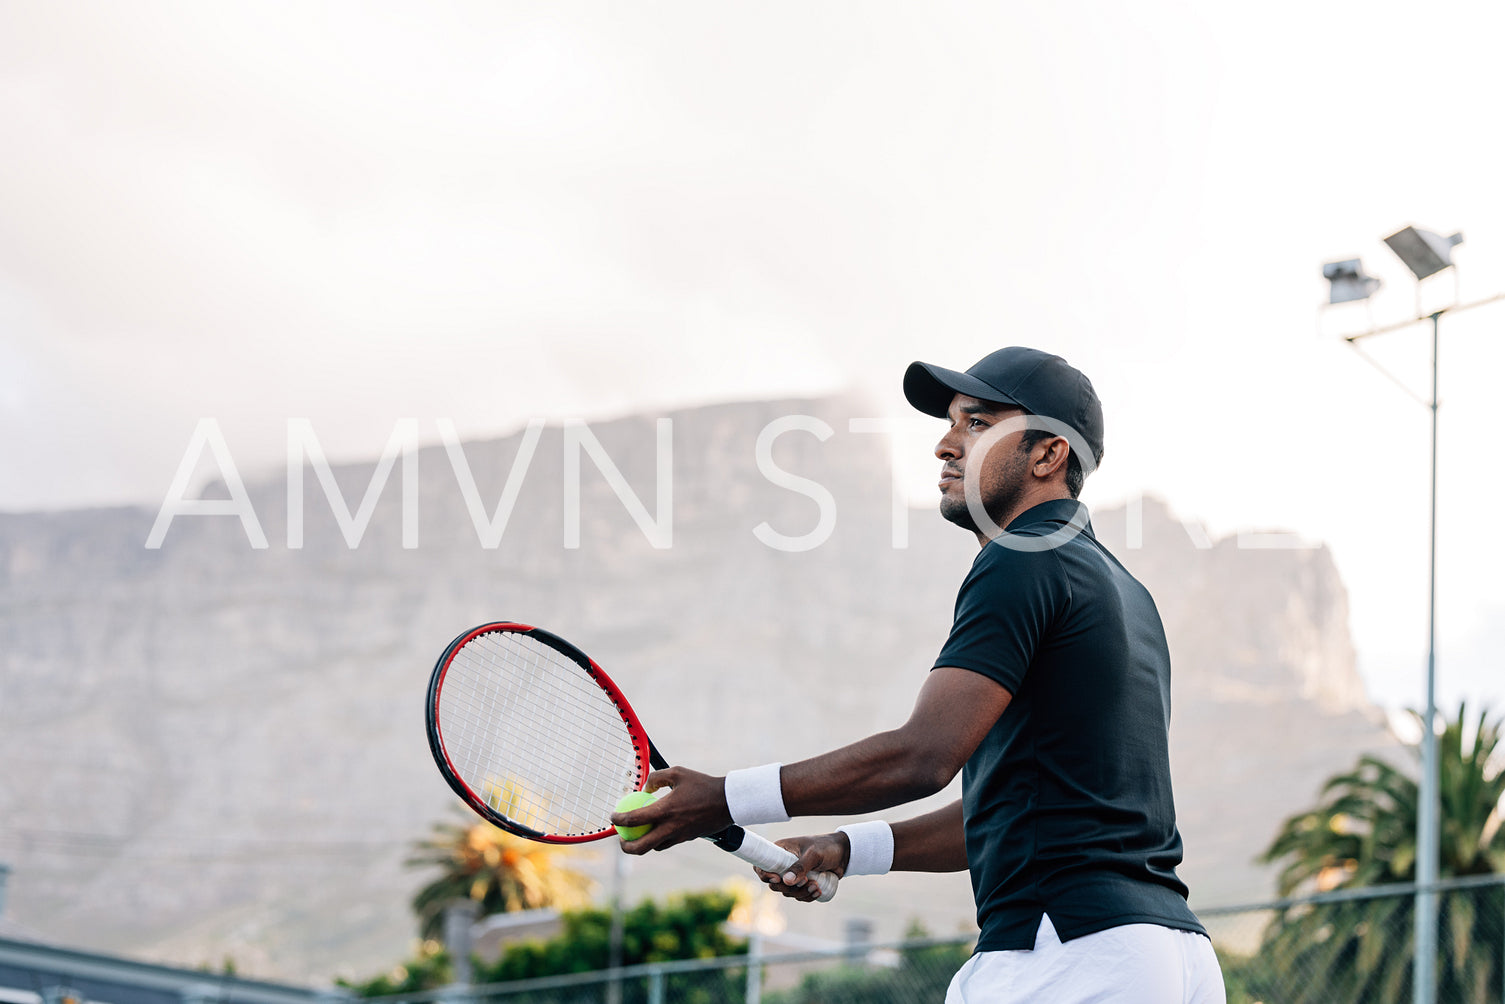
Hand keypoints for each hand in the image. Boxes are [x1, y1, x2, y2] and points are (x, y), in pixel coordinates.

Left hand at [611, 766, 732, 853]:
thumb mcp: (678, 773)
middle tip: (620, 837)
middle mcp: (670, 828)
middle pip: (640, 847)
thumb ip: (657, 778)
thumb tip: (644, 787)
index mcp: (665, 811)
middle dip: (625, 846)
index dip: (618, 819)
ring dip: (641, 844)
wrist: (728, 802)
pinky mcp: (687, 839)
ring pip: (653, 847)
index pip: (634, 819)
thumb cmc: (703, 784)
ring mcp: (678, 836)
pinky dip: (657, 840)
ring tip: (636, 834)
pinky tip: (656, 830)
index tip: (613, 816)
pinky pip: (666, 843)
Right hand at [754, 833, 848, 902]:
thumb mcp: (813, 854)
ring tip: (816, 886)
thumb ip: (800, 866)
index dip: (765, 875)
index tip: (777, 879)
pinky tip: (818, 891)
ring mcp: (793, 875)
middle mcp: (783, 864)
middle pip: (775, 884)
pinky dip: (807, 896)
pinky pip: (799, 896)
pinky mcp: (803, 884)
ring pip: (788, 892)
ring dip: (801, 893)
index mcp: (780, 851)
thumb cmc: (827, 847)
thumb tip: (786, 881)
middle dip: (789, 888)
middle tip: (805, 881)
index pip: (762, 865)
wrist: (844, 854)